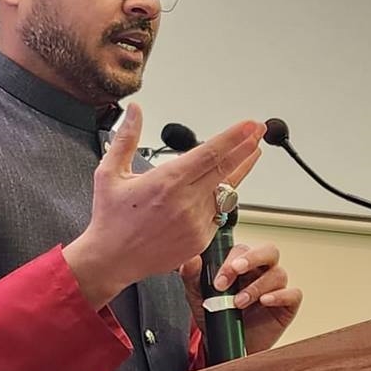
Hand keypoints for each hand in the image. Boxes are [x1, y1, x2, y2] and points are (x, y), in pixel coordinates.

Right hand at [63, 105, 262, 307]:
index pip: (211, 153)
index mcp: (167, 182)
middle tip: (260, 132)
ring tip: (248, 156)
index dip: (235, 137)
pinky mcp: (200, 240)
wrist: (111, 259)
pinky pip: (217, 214)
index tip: (250, 125)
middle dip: (247, 147)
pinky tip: (215, 191)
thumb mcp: (110, 173)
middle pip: (227, 169)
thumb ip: (126, 138)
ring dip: (236, 173)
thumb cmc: (110, 218)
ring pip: (225, 192)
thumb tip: (135, 111)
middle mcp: (185, 202)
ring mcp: (195, 223)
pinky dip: (218, 200)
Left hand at [180, 243, 302, 354]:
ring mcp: (276, 287)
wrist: (224, 346)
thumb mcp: (198, 296)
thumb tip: (191, 258)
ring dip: (257, 286)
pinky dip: (280, 296)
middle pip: (269, 251)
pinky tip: (264, 301)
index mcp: (242, 264)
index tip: (218, 279)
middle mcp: (261, 271)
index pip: (242, 250)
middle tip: (236, 270)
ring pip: (278, 273)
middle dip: (252, 258)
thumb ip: (192, 275)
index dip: (231, 260)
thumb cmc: (216, 316)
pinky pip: (293, 293)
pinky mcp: (287, 305)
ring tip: (239, 302)